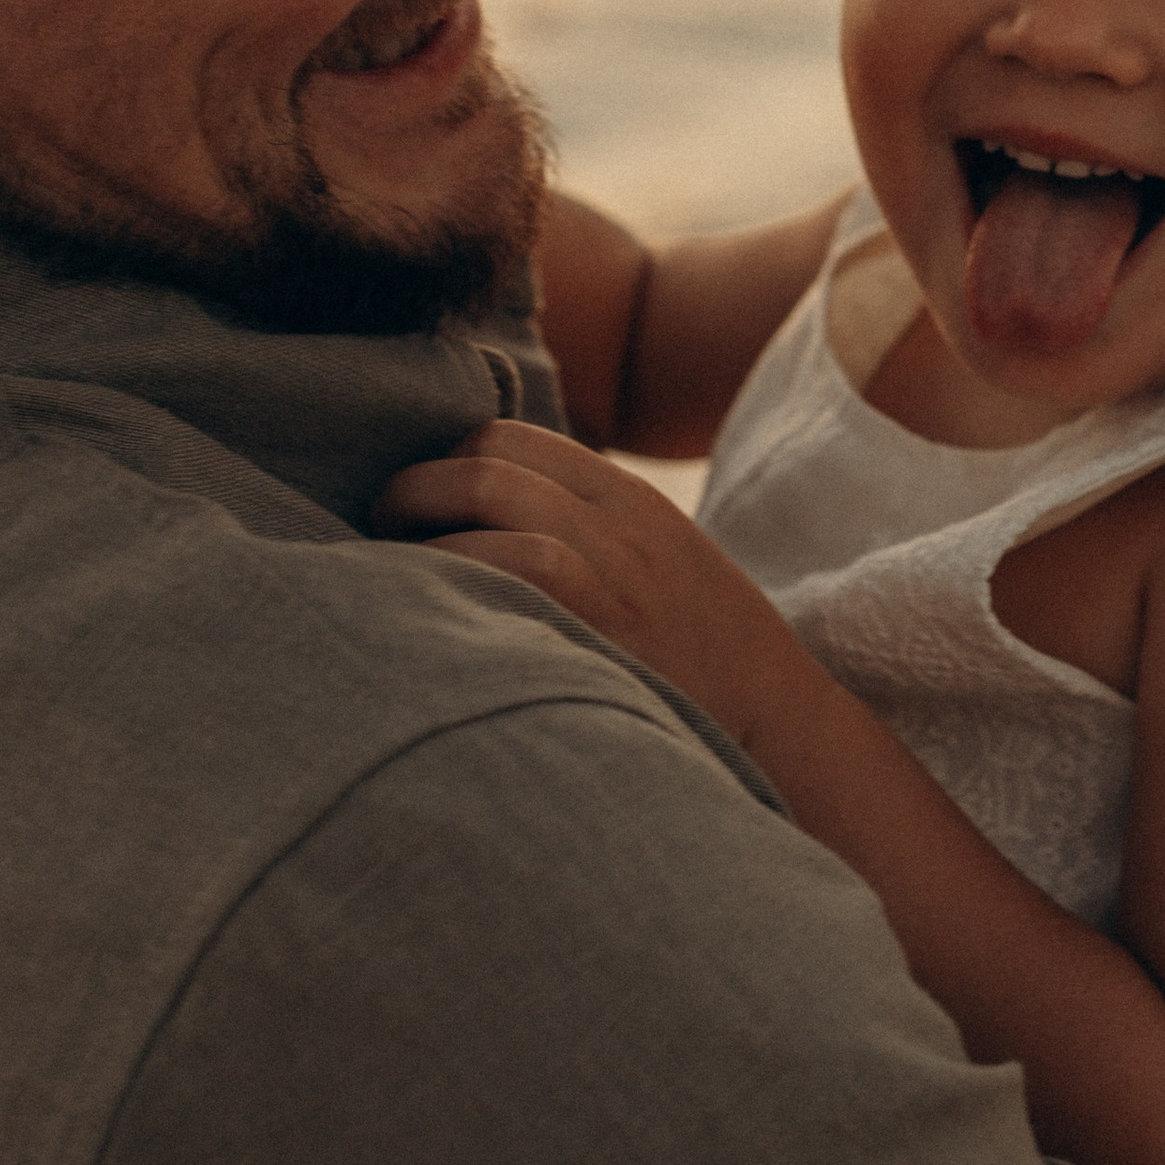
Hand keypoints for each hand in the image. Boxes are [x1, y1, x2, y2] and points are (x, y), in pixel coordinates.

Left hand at [374, 420, 778, 733]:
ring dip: (418, 539)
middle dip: (413, 491)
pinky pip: (506, 572)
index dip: (442, 464)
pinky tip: (432, 624)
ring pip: (487, 504)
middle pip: (485, 461)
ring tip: (391, 586)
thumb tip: (471, 522)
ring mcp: (612, 577)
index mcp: (632, 502)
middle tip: (384, 538)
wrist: (780, 726)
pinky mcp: (600, 632)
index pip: (507, 438)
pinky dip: (452, 584)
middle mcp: (621, 526)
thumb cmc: (700, 659)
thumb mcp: (659, 567)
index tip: (419, 511)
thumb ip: (586, 533)